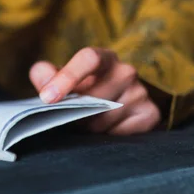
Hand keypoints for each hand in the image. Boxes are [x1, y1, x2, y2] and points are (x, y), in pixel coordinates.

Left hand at [28, 47, 160, 134]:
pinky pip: (120, 133)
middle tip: (67, 118)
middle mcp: (125, 71)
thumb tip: (43, 82)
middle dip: (75, 112)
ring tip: (86, 125)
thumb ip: (44, 75)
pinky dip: (107, 136)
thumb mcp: (60, 79)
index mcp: (102, 57)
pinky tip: (106, 131)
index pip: (89, 58)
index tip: (48, 98)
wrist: (116, 104)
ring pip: (105, 119)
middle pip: (93, 97)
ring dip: (89, 127)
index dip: (67, 76)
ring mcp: (140, 92)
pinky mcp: (150, 114)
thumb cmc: (82, 89)